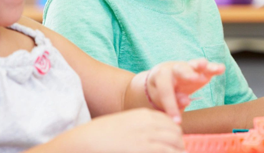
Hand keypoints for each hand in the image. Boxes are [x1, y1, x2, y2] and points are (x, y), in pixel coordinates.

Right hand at [57, 108, 183, 152]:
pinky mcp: (145, 151)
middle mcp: (149, 125)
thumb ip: (139, 128)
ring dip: (178, 152)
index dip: (175, 135)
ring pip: (176, 145)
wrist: (85, 142)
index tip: (174, 145)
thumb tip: (150, 139)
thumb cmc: (100, 136)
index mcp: (144, 115)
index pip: (171, 123)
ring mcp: (147, 139)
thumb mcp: (123, 125)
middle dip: (178, 146)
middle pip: (176, 134)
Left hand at [145, 58, 224, 121]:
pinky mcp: (200, 70)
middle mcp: (174, 68)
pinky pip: (207, 68)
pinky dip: (213, 67)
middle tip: (194, 79)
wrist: (163, 80)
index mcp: (161, 75)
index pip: (166, 90)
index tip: (177, 122)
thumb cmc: (160, 91)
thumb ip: (172, 101)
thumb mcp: (161, 99)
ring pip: (194, 64)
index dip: (171, 106)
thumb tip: (186, 101)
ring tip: (206, 65)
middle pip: (180, 70)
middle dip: (187, 74)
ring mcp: (188, 67)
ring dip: (201, 65)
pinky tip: (221, 68)